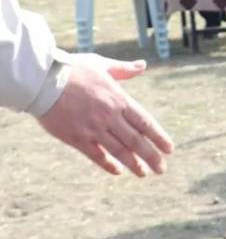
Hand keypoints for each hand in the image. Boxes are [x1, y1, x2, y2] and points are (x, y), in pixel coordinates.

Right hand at [38, 54, 172, 175]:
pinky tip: (117, 171)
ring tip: (144, 174)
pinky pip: (96, 155)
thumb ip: (123, 69)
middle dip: (151, 156)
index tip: (169, 149)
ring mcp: (93, 129)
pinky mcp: (76, 138)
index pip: (145, 123)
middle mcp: (110, 116)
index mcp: (119, 100)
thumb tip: (142, 65)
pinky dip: (108, 164)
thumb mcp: (101, 64)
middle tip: (162, 169)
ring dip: (134, 164)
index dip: (159, 138)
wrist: (42, 79)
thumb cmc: (71, 69)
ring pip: (119, 151)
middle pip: (136, 141)